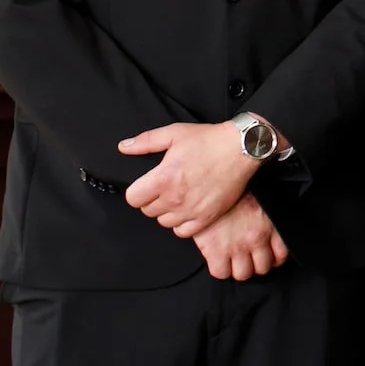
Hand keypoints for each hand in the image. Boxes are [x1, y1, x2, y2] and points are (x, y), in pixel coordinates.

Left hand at [120, 120, 252, 232]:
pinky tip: (187, 209)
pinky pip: (183, 232)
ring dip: (167, 212)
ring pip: (164, 222)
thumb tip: (124, 147)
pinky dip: (182, 224)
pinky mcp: (207, 217)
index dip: (137, 191)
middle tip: (164, 188)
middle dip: (152, 200)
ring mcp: (192, 210)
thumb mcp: (174, 133)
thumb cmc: (208, 140)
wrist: (241, 149)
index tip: (146, 185)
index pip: (133, 199)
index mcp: (164, 177)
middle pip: (148, 211)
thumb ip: (145, 142)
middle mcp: (176, 197)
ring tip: (177, 198)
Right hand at [191, 193, 288, 282]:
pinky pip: (221, 273)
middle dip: (255, 265)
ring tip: (233, 260)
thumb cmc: (237, 184)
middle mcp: (256, 238)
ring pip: (243, 274)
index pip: (280, 255)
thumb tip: (266, 219)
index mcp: (270, 225)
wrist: (215, 176)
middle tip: (248, 258)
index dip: (273, 259)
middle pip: (262, 268)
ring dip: (239, 269)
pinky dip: (220, 269)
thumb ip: (267, 212)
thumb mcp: (261, 194)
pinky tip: (219, 260)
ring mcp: (236, 246)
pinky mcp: (215, 249)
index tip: (267, 257)